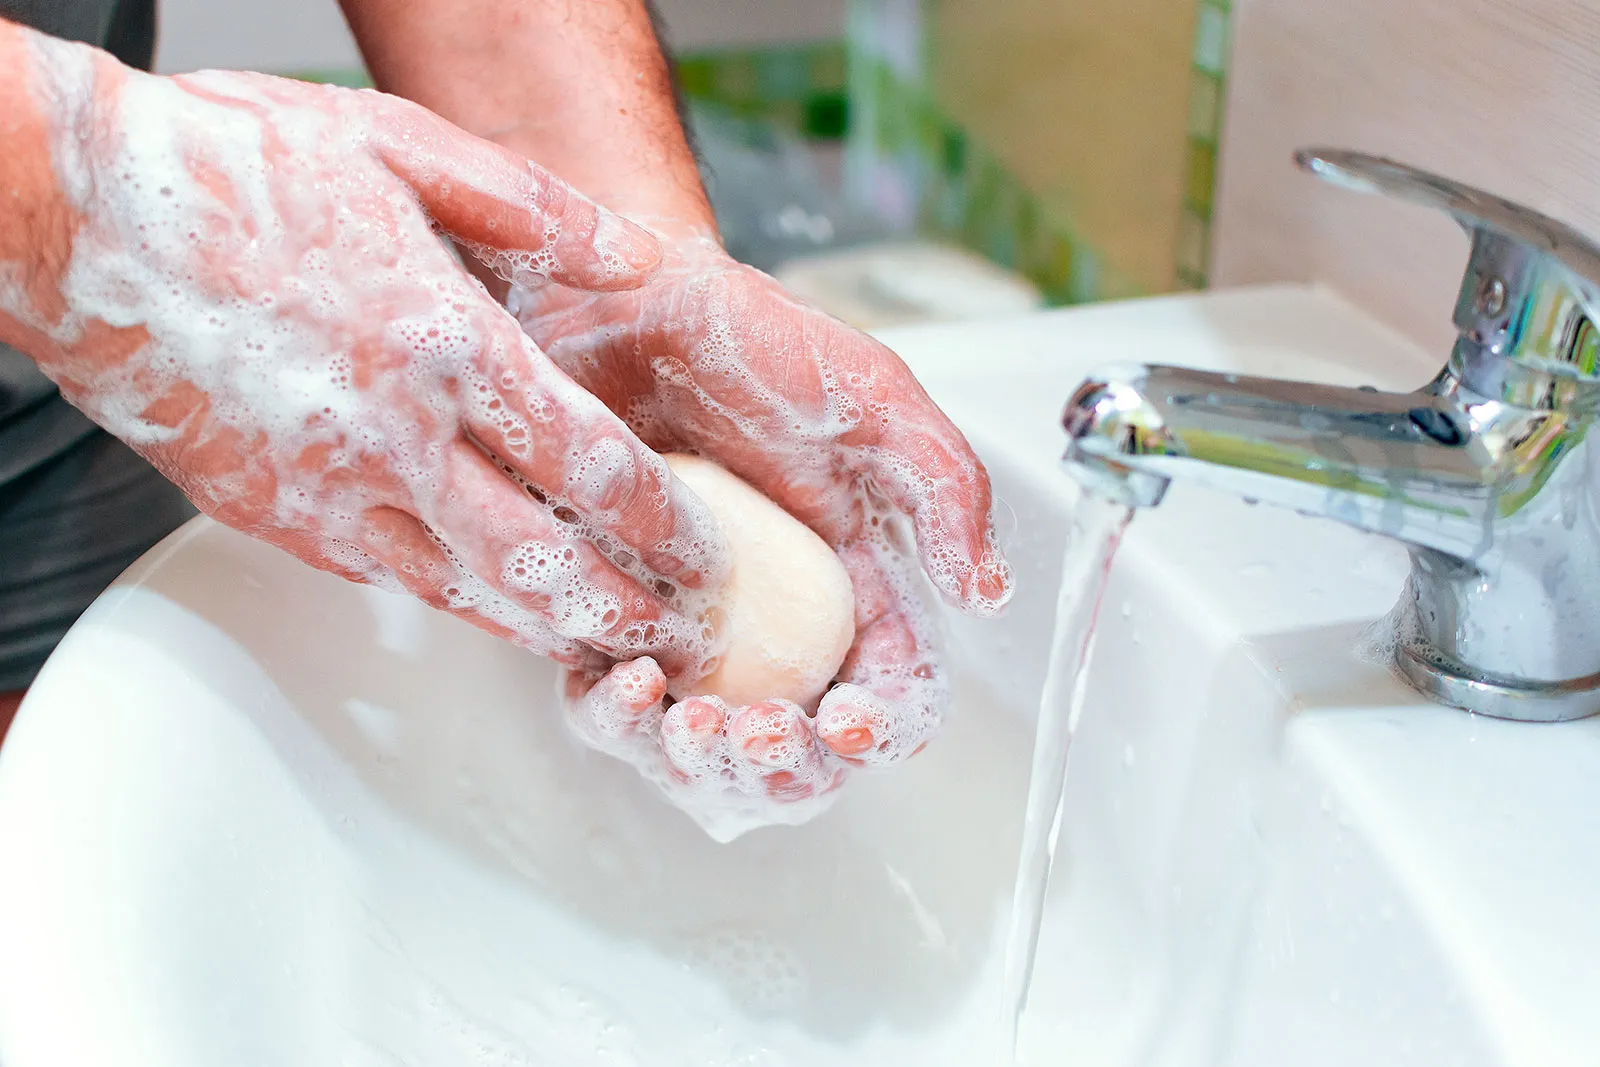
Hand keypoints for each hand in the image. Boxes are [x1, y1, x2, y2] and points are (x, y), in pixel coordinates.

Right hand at [1, 33, 727, 672]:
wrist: (71, 217)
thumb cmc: (230, 168)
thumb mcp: (397, 146)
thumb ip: (529, 207)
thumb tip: (631, 251)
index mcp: (445, 345)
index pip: (592, 468)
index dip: (667, 528)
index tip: (711, 561)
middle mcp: (395, 437)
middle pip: (543, 562)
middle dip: (627, 611)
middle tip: (686, 639)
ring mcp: (328, 490)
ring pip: (467, 594)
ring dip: (550, 629)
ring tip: (614, 651)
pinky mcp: (271, 518)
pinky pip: (387, 579)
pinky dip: (456, 603)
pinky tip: (497, 609)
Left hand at [512, 229, 1013, 836]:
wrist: (612, 294)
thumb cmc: (746, 338)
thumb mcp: (871, 399)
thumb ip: (944, 488)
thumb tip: (988, 594)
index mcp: (849, 586)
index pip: (887, 691)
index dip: (882, 729)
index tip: (856, 717)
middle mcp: (768, 623)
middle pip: (794, 750)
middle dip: (787, 768)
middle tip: (766, 731)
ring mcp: (682, 629)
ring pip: (699, 752)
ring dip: (703, 765)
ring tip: (696, 724)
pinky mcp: (600, 619)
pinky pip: (605, 708)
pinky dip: (616, 717)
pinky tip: (624, 677)